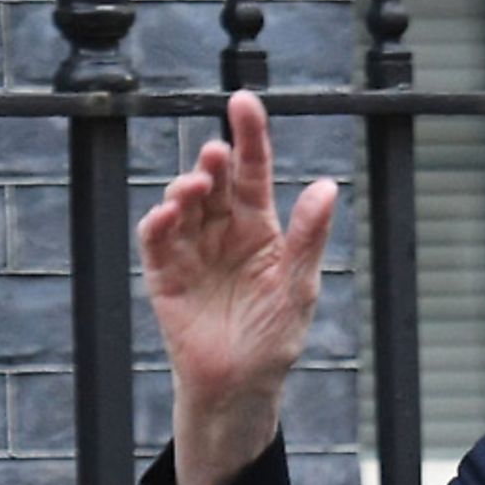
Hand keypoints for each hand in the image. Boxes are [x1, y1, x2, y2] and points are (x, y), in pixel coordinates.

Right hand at [138, 90, 337, 484]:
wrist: (240, 384)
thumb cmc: (274, 336)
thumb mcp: (299, 285)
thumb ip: (308, 237)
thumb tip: (327, 186)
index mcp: (260, 227)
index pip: (253, 171)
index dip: (249, 135)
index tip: (243, 100)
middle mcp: (223, 230)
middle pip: (216, 180)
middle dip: (214, 160)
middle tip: (216, 153)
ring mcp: (192, 249)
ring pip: (183, 202)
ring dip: (185, 187)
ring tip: (196, 186)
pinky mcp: (164, 274)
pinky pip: (156, 239)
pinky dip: (158, 222)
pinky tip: (167, 213)